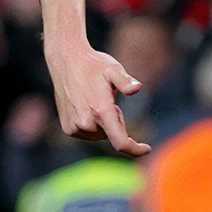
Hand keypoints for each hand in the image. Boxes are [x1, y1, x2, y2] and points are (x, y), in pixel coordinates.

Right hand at [42, 0, 150, 155]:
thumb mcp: (113, 69)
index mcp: (100, 111)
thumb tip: (137, 88)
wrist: (66, 61)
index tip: (146, 149)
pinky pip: (88, 133)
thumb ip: (126, 81)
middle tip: (108, 99)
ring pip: (100, 135)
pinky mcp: (67, 129)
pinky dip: (92, 124)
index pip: (120, 142)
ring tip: (95, 100)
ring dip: (103, 123)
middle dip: (116, 120)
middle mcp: (85, 123)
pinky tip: (86, 105)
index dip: (135, 149)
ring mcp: (74, 127)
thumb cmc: (94, 65)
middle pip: (112, 135)